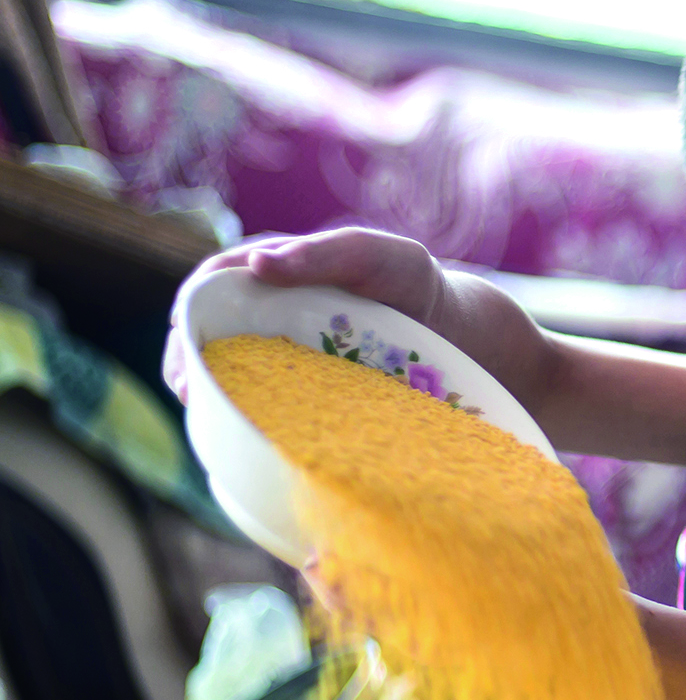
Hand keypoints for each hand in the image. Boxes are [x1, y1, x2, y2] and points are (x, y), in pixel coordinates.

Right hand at [167, 229, 545, 408]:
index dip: (190, 318)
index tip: (188, 349)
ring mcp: (294, 360)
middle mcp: (277, 318)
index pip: (211, 289)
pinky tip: (249, 445)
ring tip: (210, 421)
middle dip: (190, 361)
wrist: (483, 346)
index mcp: (281, 278)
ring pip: (235, 377)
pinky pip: (273, 410)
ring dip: (216, 397)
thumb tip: (256, 268)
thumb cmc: (427, 291)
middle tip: (191, 393)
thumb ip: (329, 255)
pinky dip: (257, 424)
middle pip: (211, 337)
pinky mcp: (316, 400)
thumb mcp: (389, 259)